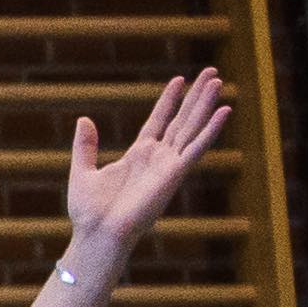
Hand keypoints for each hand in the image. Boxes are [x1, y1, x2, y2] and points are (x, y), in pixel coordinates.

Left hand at [59, 71, 229, 272]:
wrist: (98, 234)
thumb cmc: (90, 212)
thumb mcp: (83, 171)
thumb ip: (85, 146)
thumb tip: (83, 119)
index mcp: (139, 155)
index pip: (159, 120)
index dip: (169, 100)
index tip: (180, 79)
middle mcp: (158, 157)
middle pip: (182, 119)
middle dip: (196, 96)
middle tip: (211, 72)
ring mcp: (168, 165)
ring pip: (192, 128)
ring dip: (206, 105)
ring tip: (217, 82)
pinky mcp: (175, 174)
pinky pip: (197, 148)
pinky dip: (211, 130)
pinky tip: (224, 111)